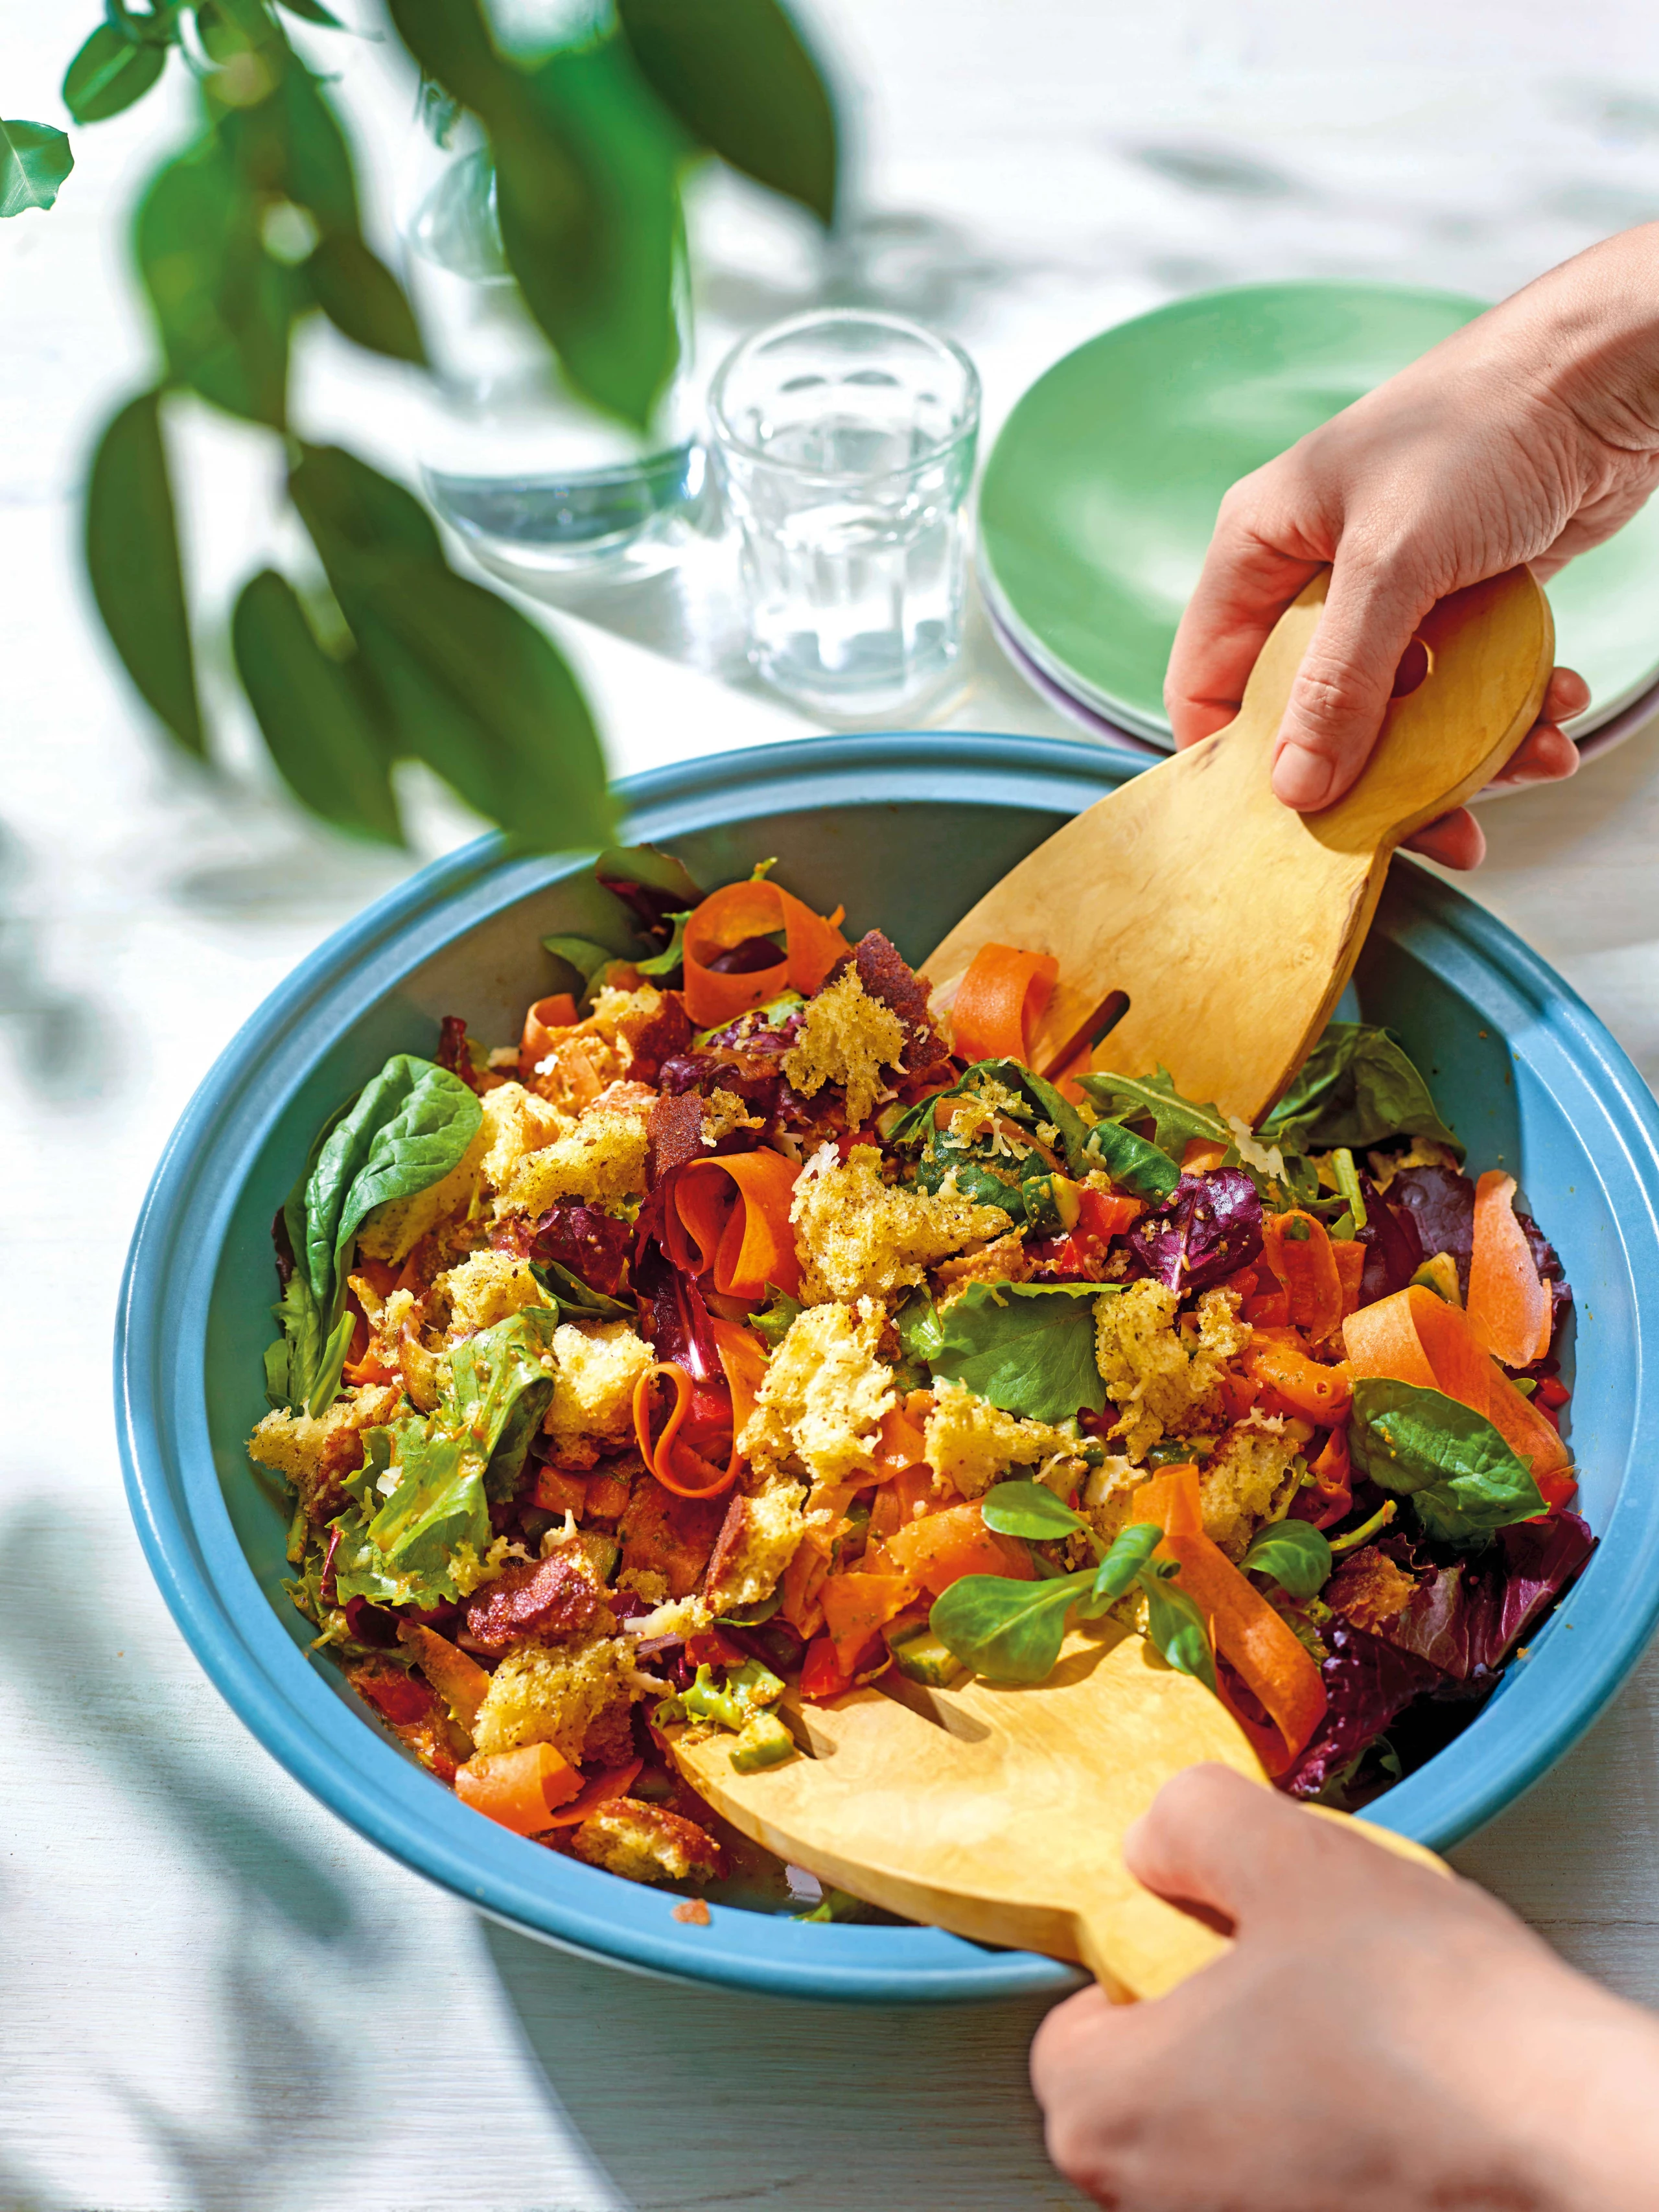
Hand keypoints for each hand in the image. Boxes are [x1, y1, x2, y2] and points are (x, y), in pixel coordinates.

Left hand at [1030, 1764, 1658, 2211]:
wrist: (1573, 2144)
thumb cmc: (1437, 2033)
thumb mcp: (1285, 1852)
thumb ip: (1189, 1821)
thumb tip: (1162, 1836)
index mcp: (1109, 2116)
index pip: (1075, 2021)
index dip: (1144, 1956)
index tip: (1209, 1929)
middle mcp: (1157, 2206)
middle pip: (1152, 2077)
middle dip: (1216, 2011)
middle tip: (1299, 1964)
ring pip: (1232, 2127)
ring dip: (1282, 2068)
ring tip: (1365, 2022)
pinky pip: (1299, 2172)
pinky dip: (1338, 2125)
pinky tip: (1402, 2085)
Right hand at [1166, 224, 1658, 867]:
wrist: (1610, 368)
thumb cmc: (1484, 427)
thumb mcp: (1394, 563)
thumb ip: (1340, 681)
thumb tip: (1297, 793)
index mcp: (1260, 550)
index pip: (1209, 684)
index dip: (1235, 765)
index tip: (1286, 830)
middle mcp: (1315, 575)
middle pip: (1312, 718)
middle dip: (1378, 779)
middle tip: (1434, 830)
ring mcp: (1391, 591)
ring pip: (1400, 715)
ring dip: (1466, 755)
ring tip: (1532, 760)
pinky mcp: (1461, 599)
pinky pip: (1466, 687)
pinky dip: (1511, 712)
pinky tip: (1557, 708)